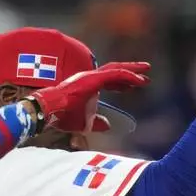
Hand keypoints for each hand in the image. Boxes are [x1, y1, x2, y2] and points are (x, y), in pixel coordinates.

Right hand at [27, 62, 149, 133]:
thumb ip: (97, 122)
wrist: (49, 111)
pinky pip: (114, 75)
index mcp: (89, 85)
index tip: (135, 85)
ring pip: (116, 70)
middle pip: (115, 71)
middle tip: (146, 72)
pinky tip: (139, 79)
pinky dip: (128, 76)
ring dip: (133, 70)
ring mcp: (91, 77)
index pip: (110, 80)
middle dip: (132, 71)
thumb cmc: (64, 116)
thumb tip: (107, 125)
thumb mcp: (86, 122)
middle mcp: (90, 78)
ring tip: (147, 71)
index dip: (124, 83)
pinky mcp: (92, 79)